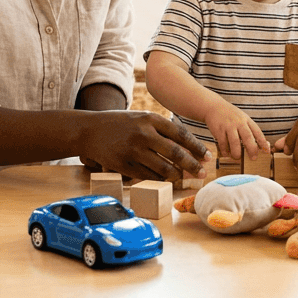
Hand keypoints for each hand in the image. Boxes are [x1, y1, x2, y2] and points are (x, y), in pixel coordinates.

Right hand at [80, 111, 210, 181]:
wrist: (90, 130)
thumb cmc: (121, 123)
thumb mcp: (142, 118)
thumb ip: (162, 129)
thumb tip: (188, 146)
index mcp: (150, 119)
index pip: (181, 135)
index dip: (197, 147)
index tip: (207, 157)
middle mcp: (143, 134)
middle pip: (175, 153)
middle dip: (192, 165)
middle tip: (202, 173)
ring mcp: (132, 150)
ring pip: (163, 168)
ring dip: (177, 175)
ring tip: (184, 178)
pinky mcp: (123, 165)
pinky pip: (148, 176)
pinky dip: (160, 180)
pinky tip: (166, 180)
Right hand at [204, 104, 270, 159]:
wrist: (213, 106)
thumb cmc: (230, 115)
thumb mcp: (242, 118)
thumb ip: (250, 129)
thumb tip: (261, 144)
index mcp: (246, 120)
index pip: (257, 132)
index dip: (263, 142)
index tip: (267, 151)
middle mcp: (239, 122)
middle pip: (248, 137)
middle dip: (252, 149)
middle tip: (253, 158)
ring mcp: (228, 126)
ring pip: (235, 142)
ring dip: (237, 152)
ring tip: (237, 157)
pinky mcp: (219, 130)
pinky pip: (223, 143)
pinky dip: (225, 150)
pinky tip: (226, 154)